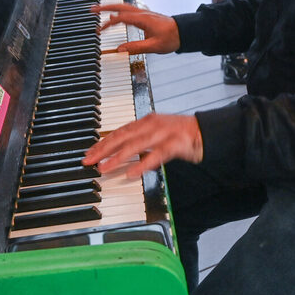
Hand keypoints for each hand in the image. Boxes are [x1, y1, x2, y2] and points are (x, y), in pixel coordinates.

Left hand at [83, 113, 202, 177]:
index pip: (119, 131)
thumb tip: (120, 152)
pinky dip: (142, 164)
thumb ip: (140, 140)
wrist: (205, 131)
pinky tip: (132, 173)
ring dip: (117, 157)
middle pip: (122, 136)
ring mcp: (163, 133)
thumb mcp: (156, 133)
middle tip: (89, 160)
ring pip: (136, 145)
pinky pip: (156, 155)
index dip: (103, 142)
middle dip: (103, 149)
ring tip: (104, 167)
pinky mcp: (175, 144)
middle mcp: (152, 124)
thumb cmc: (181, 134)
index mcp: (146, 121)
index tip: (90, 153)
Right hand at [95, 2, 180, 53]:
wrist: (184, 32)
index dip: (108, 23)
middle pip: (120, 6)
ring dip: (111, 7)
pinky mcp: (145, 16)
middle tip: (92, 9)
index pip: (121, 18)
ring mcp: (144, 13)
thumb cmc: (172, 38)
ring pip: (124, 6)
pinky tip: (115, 16)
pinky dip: (118, 11)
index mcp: (142, 19)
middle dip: (105, 7)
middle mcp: (142, 13)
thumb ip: (136, 48)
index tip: (100, 29)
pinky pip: (129, 10)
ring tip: (99, 10)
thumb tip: (120, 50)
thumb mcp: (154, 46)